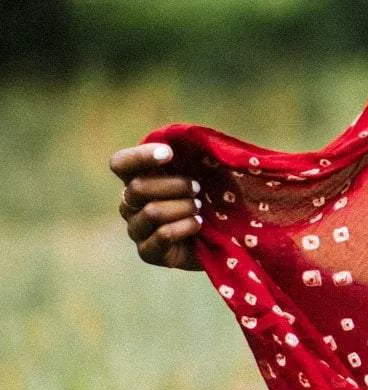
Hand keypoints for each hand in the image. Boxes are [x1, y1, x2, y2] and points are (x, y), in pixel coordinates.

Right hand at [109, 143, 204, 269]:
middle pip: (137, 188)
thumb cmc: (213, 198)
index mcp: (137, 179)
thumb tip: (193, 137)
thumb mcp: (206, 172)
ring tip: (200, 208)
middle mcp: (130, 204)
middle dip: (175, 185)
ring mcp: (137, 229)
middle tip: (199, 189)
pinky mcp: (148, 252)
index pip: (120, 164)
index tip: (170, 154)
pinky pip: (161, 236)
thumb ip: (195, 153)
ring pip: (152, 212)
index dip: (140, 157)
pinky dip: (184, 227)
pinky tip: (198, 224)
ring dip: (183, 207)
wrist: (225, 238)